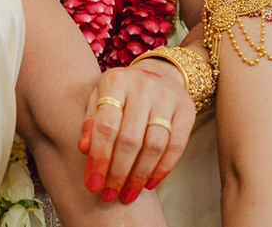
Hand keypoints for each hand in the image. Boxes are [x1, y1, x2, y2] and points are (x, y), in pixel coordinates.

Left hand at [78, 59, 194, 204]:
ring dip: (139, 175)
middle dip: (118, 173)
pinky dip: (162, 169)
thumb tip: (84, 148)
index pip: (106, 125)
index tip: (92, 185)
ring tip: (127, 195)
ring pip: (154, 145)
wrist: (156, 75)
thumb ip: (90, 122)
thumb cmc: (120, 95)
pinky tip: (148, 184)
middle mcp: (144, 86)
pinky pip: (176, 146)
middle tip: (109, 195)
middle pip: (130, 139)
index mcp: (116, 81)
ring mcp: (168, 96)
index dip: (99, 158)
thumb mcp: (98, 100)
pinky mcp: (187, 109)